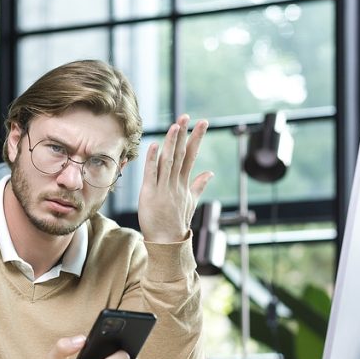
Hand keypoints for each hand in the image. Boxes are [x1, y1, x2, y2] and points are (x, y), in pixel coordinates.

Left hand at [138, 114, 213, 242]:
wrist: (168, 242)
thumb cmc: (177, 223)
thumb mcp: (190, 202)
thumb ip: (199, 185)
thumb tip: (210, 173)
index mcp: (184, 184)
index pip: (192, 156)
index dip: (196, 138)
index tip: (202, 123)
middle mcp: (176, 184)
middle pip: (182, 155)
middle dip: (185, 135)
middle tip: (187, 116)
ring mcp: (164, 188)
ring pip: (169, 161)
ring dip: (172, 142)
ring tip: (175, 125)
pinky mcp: (150, 194)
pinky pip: (152, 174)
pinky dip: (153, 159)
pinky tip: (154, 145)